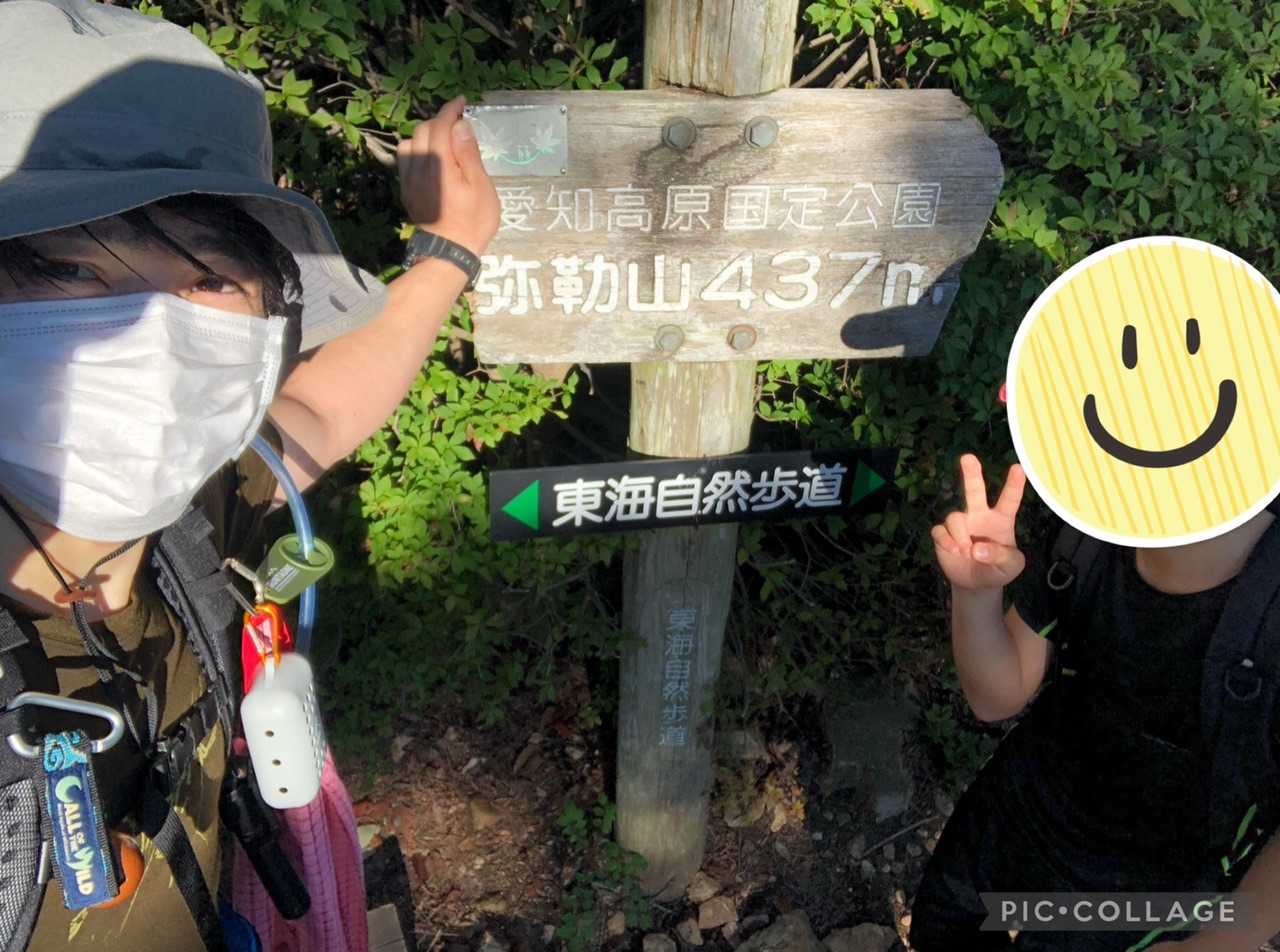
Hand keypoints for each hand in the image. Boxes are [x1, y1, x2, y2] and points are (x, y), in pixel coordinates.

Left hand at [396, 95, 499, 257]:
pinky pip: (406, 160)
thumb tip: (460, 125)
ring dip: (425, 135)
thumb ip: (468, 154)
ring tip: (444, 141)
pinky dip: (417, 151)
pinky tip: (431, 159)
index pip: (440, 125)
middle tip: (458, 125)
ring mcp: (410, 180)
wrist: (449, 252)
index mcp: (440, 163)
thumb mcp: (480, 187)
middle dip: (439, 121)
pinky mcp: (407, 191)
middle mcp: (420, 167)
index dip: (450, 110)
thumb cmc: (473, 221)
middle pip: (423, 130)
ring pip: (410, 143)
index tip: (461, 102)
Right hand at [931, 453, 1026, 591]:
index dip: (1014, 485)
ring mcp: (961, 524)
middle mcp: (979, 516)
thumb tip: (976, 548)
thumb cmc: (998, 569)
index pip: (1009, 500)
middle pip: (974, 490)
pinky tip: (954, 551)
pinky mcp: (944, 535)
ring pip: (954, 517)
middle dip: (971, 473)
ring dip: (960, 535)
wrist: (977, 583)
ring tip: (965, 551)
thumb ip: (1001, 556)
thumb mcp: (1011, 566)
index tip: (1019, 468)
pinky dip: (946, 541)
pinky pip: (940, 531)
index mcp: (1001, 520)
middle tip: (968, 457)